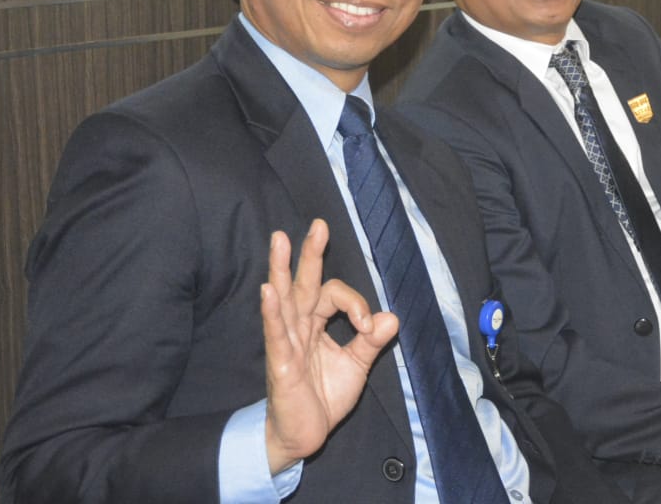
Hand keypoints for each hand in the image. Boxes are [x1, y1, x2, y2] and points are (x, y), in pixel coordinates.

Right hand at [263, 221, 398, 473]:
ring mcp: (286, 343)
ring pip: (284, 300)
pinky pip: (276, 334)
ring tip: (280, 240)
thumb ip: (371, 341)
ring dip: (282, 269)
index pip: (334, 296)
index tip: (367, 326)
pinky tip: (269, 290)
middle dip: (309, 254)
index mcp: (315, 324)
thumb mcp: (356, 366)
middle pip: (303, 283)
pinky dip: (272, 312)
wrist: (303, 436)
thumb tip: (392, 316)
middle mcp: (298, 327)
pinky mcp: (280, 363)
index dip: (355, 304)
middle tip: (318, 224)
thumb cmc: (323, 398)